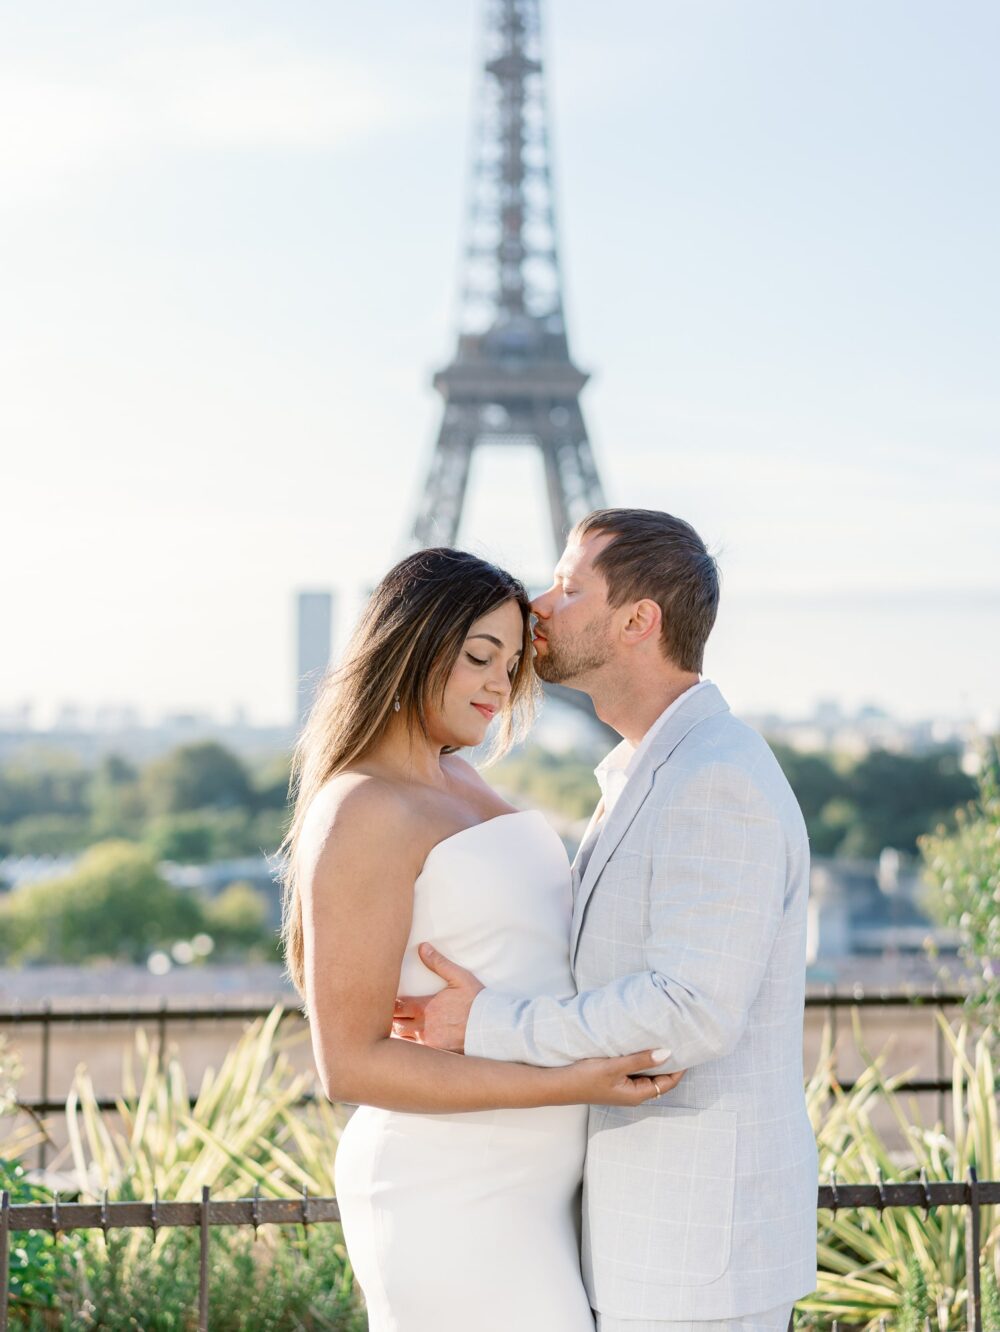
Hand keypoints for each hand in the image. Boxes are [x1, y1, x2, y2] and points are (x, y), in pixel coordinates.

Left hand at [393, 943, 483, 1053]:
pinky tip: (408, 1042)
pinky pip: (415, 1052)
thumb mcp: (459, 977)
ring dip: (397, 1033)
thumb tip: (422, 947)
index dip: (387, 1003)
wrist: (492, 1027)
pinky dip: (408, 1046)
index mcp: (424, 1007)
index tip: (385, 998)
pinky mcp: (436, 1052)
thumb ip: (438, 963)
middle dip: (388, 1019)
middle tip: (384, 1013)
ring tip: (394, 1026)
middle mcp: (422, 1026)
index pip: (395, 1006)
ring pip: (401, 1040)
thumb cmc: (476, 1001)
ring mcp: (428, 1042)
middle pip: (394, 1025)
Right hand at [566, 1051, 686, 1106]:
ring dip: (654, 1059)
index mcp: (637, 1094)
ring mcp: (623, 1088)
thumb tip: (667, 1053)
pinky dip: (641, 1059)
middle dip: (669, 1061)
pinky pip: (635, 1070)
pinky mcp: (615, 1081)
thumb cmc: (585, 1078)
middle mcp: (633, 1094)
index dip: (680, 1066)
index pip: (668, 1082)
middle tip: (677, 1040)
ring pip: (647, 1073)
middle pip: (660, 1078)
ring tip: (661, 1039)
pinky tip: (640, 1045)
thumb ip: (641, 1060)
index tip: (687, 1047)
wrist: (558, 1084)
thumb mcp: (614, 1067)